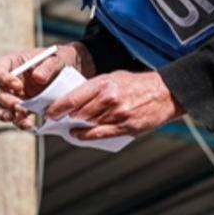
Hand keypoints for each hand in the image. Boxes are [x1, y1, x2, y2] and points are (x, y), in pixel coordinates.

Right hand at [0, 42, 93, 130]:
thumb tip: (38, 77)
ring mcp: (14, 95)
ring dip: (7, 115)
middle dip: (6, 101)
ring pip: (0, 108)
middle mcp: (8, 80)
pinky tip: (30, 125)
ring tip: (22, 120)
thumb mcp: (56, 59)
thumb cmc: (58, 60)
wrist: (69, 73)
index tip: (18, 86)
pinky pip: (14, 117)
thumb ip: (48, 66)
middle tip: (20, 106)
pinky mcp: (22, 107)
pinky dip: (20, 123)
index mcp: (12, 63)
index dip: (3, 79)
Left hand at [47, 69, 181, 139]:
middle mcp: (108, 99)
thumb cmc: (136, 84)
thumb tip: (72, 101)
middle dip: (65, 117)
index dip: (57, 108)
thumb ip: (92, 89)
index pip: (72, 99)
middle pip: (77, 114)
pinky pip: (98, 135)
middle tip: (56, 119)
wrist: (164, 93)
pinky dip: (84, 136)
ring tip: (67, 125)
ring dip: (75, 126)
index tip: (48, 112)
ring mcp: (117, 114)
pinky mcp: (125, 127)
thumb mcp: (112, 78)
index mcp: (103, 84)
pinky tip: (76, 135)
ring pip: (87, 124)